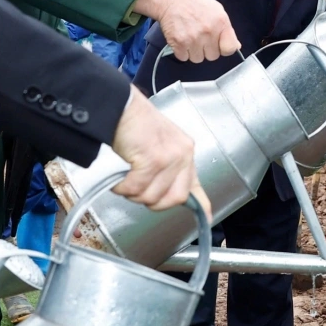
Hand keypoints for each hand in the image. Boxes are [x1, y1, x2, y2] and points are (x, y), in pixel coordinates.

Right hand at [110, 86, 210, 217]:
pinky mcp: (153, 159)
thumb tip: (170, 193)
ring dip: (132, 193)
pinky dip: (122, 188)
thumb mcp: (159, 146)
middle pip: (174, 199)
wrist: (121, 107)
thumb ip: (167, 169)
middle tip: (137, 189)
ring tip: (126, 178)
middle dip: (152, 201)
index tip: (206, 218)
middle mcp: (183, 155)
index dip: (201, 207)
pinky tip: (119, 178)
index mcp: (186, 153)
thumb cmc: (135, 126)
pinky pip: (136, 188)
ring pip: (151, 196)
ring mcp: (170, 157)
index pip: (197, 187)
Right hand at [134, 0, 239, 62]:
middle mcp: (208, 31)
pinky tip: (182, 40)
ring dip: (194, 52)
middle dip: (207, 49)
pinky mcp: (179, 43)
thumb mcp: (217, 10)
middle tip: (201, 38)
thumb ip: (227, 29)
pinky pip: (183, 57)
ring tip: (190, 38)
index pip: (230, 49)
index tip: (219, 45)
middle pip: (213, 56)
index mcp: (221, 22)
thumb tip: (236, 46)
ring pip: (198, 59)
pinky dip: (181, 52)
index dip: (224, 49)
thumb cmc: (194, 4)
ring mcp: (193, 38)